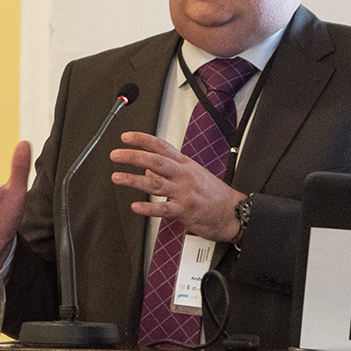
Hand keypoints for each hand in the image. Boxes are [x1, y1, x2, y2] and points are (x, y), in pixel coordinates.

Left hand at [109, 131, 244, 240]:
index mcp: (185, 164)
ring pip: (156, 183)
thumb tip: (147, 167)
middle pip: (156, 161)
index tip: (126, 137)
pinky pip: (164, 209)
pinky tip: (136, 206)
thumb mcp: (193, 175)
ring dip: (134, 180)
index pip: (162, 146)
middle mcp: (183, 175)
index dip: (142, 140)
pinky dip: (149, 208)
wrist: (234, 213)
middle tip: (116, 155)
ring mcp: (184, 192)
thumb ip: (169, 170)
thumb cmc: (215, 195)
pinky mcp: (185, 210)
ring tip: (117, 177)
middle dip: (134, 156)